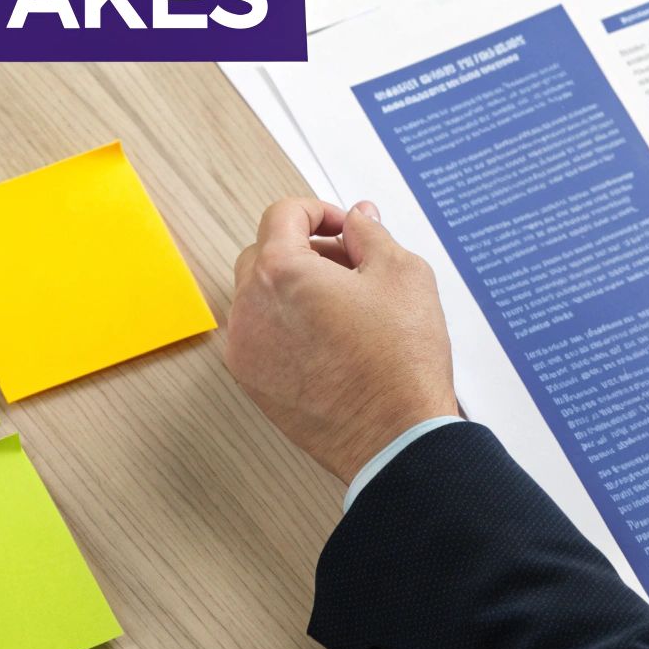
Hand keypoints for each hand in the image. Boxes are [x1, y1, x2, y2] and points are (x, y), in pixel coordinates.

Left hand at [225, 198, 457, 483]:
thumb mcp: (403, 273)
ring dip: (293, 288)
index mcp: (280, 272)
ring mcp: (246, 350)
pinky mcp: (252, 383)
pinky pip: (259, 335)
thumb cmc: (401, 362)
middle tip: (351, 266)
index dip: (319, 211)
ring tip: (344, 306)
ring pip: (259, 296)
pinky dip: (285, 326)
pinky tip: (330, 339)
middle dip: (306, 249)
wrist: (396, 437)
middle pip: (265, 254)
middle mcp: (250, 308)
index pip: (283, 215)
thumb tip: (357, 220)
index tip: (344, 228)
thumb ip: (370, 234)